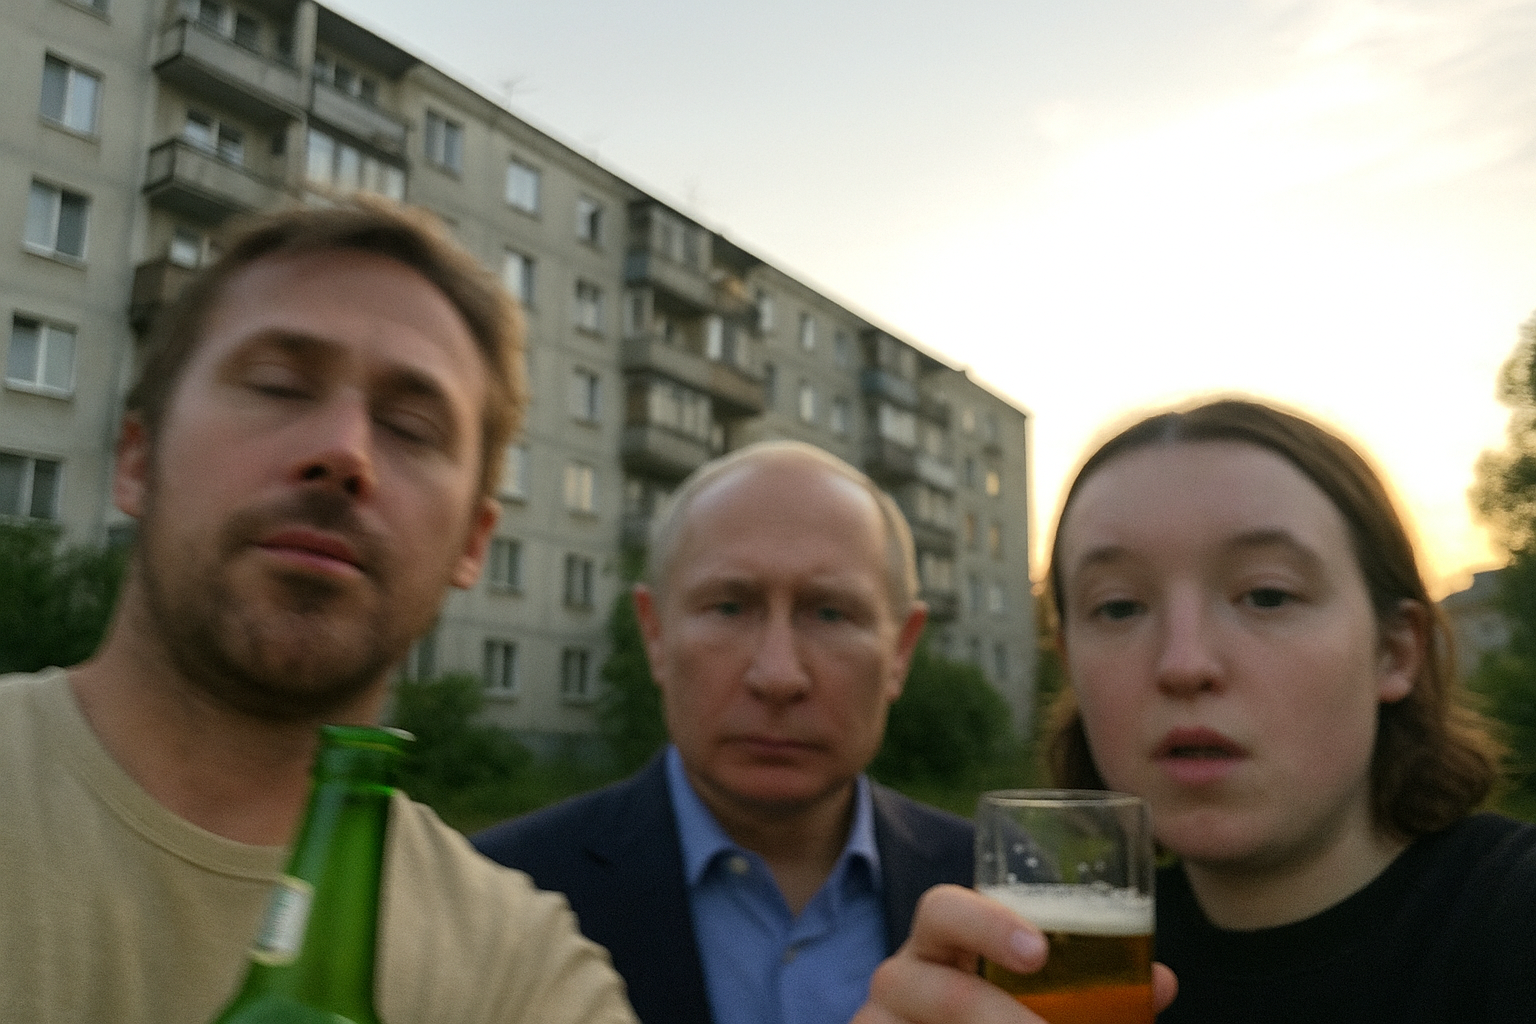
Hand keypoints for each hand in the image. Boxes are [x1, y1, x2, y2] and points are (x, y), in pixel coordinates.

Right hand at [853, 885, 1177, 1023]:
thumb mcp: (1036, 995)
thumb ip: (1091, 986)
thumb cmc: (996, 1010)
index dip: (985, 923)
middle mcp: (901, 979)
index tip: (1039, 952)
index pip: (943, 909)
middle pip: (924, 984)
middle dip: (992, 1016)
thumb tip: (1161, 981)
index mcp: (941, 943)